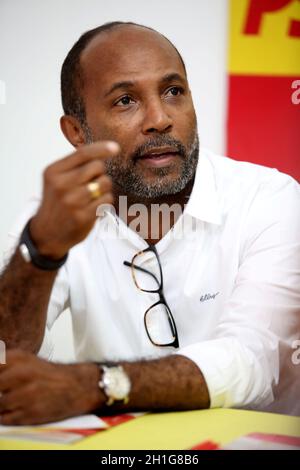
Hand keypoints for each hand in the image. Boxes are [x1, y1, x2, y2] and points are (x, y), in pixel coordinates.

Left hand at [0, 350, 102, 424]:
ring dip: (3, 404)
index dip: (0, 376)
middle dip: (1, 389)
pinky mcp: (30, 413)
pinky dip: (7, 415)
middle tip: (7, 389)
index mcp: (18, 358)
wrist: (76, 387)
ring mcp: (25, 394)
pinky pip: (4, 418)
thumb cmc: (49, 374)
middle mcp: (21, 373)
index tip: (3, 381)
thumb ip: (3, 362)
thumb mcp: (24, 359)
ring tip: (15, 399)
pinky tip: (17, 408)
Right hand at [30, 141, 119, 258]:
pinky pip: (107, 200)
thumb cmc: (56, 203)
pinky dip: (105, 202)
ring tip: (94, 195)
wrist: (46, 233)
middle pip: (97, 167)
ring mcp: (73, 202)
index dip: (102, 149)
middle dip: (100, 173)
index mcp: (54, 172)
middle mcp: (62, 185)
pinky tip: (94, 207)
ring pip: (105, 183)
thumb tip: (103, 151)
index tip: (115, 148)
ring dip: (105, 188)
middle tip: (93, 183)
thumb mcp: (55, 180)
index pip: (82, 153)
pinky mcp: (83, 216)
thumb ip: (74, 166)